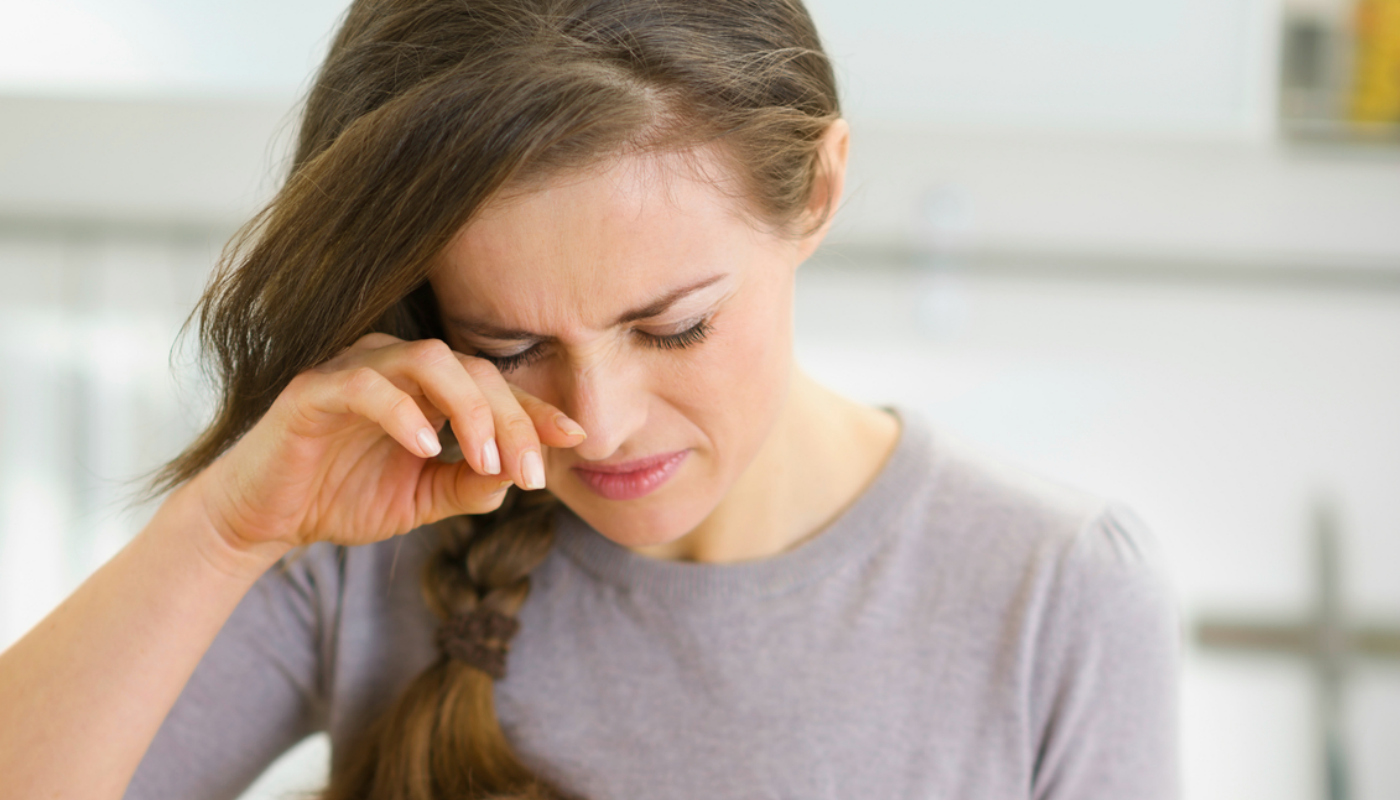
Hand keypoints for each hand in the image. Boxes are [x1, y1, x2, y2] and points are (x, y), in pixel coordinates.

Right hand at [190, 333, 585, 552]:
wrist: (264, 519)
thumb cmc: (340, 498)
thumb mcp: (421, 499)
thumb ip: (469, 486)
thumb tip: (517, 478)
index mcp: (426, 388)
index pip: (495, 386)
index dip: (538, 410)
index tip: (577, 440)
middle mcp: (395, 366)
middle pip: (474, 369)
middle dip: (512, 419)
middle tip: (531, 472)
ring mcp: (353, 369)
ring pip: (429, 360)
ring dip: (469, 410)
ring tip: (487, 460)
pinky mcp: (312, 390)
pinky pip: (366, 384)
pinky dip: (402, 412)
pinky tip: (427, 449)